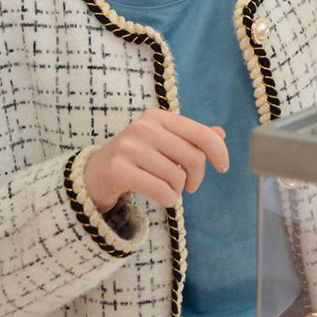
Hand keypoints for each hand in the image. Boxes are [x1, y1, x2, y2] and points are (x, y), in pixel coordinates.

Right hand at [84, 109, 228, 212]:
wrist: (94, 174)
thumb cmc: (136, 158)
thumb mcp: (163, 142)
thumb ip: (191, 138)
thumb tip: (220, 133)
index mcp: (158, 117)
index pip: (201, 134)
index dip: (219, 152)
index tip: (223, 167)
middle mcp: (143, 128)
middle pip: (193, 157)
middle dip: (197, 177)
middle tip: (189, 186)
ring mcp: (129, 148)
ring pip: (177, 177)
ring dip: (178, 190)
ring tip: (168, 189)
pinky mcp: (119, 171)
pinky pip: (161, 190)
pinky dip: (169, 199)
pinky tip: (164, 198)